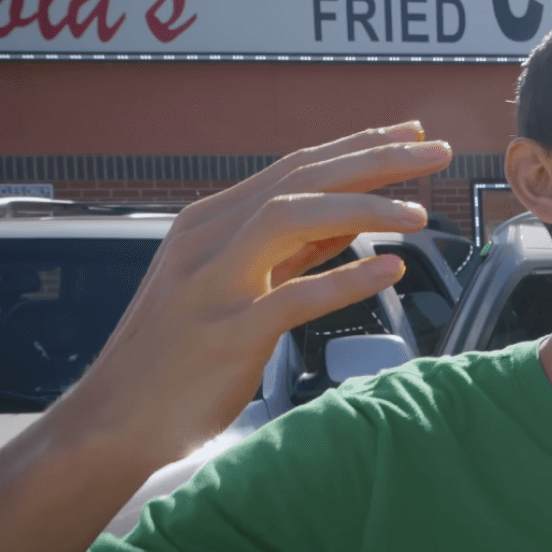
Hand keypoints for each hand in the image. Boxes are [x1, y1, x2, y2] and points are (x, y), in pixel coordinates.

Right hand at [56, 122, 452, 471]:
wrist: (115, 418)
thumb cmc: (179, 353)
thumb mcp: (233, 282)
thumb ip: (289, 249)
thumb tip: (352, 217)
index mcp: (212, 222)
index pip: (297, 166)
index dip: (358, 145)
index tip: (412, 133)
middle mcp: (209, 240)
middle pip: (302, 178)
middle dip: (375, 158)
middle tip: (436, 150)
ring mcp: (215, 285)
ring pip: (292, 218)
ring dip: (363, 206)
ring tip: (418, 212)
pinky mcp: (227, 334)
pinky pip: (294, 297)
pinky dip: (346, 280)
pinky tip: (391, 270)